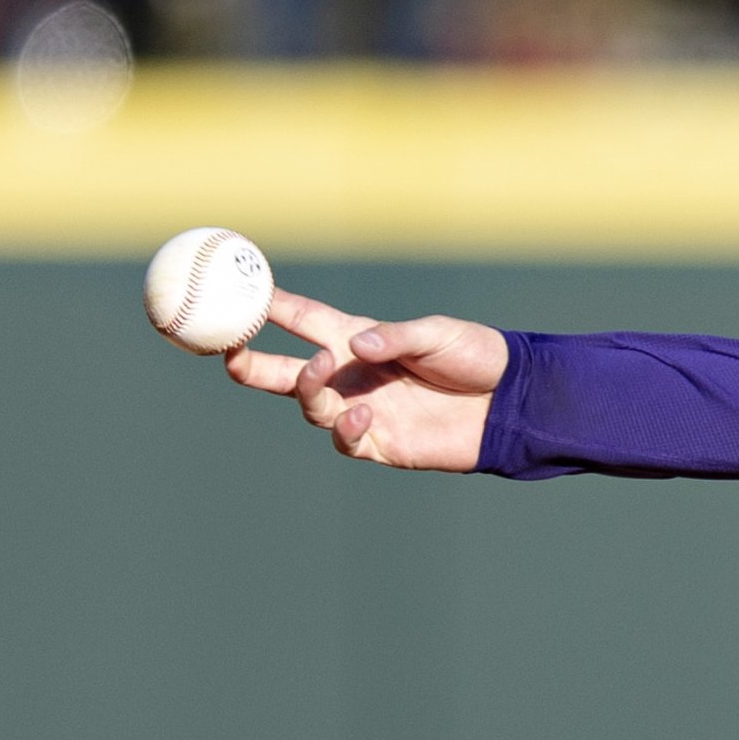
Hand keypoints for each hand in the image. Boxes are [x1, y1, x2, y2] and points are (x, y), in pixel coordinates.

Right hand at [224, 291, 506, 470]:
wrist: (511, 401)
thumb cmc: (476, 357)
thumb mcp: (439, 335)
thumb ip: (395, 337)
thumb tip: (354, 345)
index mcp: (360, 340)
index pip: (305, 322)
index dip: (270, 310)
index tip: (236, 296)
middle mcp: (353, 376)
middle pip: (286, 373)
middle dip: (251, 365)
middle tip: (228, 355)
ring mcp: (362, 411)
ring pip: (311, 406)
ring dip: (307, 388)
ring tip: (321, 369)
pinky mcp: (381, 444)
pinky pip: (347, 441)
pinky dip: (346, 429)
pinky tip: (361, 415)